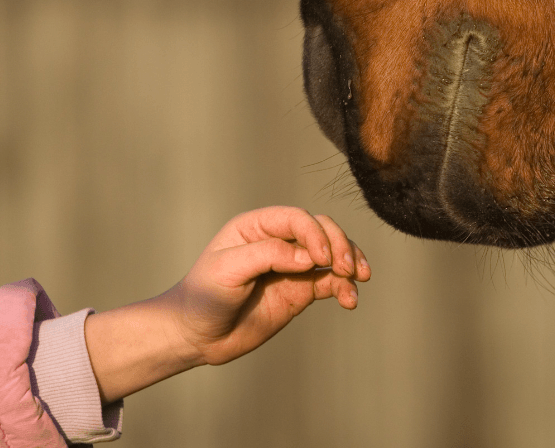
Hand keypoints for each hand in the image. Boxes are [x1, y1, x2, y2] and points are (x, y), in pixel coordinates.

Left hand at [165, 206, 370, 365]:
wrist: (197, 336)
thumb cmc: (204, 296)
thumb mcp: (227, 270)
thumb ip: (267, 256)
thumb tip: (310, 257)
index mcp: (257, 227)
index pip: (297, 218)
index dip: (316, 233)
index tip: (322, 258)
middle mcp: (279, 242)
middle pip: (322, 229)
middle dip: (340, 244)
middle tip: (348, 269)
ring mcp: (292, 266)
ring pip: (333, 253)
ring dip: (350, 261)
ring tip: (357, 280)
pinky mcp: (301, 291)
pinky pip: (331, 282)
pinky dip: (345, 288)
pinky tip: (350, 300)